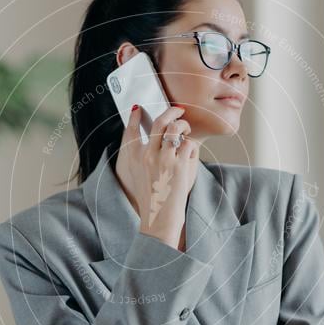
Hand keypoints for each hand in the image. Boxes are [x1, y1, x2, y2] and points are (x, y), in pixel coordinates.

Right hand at [115, 104, 199, 248]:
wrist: (159, 216)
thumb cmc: (153, 198)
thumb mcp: (142, 175)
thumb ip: (147, 156)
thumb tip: (162, 137)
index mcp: (135, 158)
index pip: (131, 130)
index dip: (134, 117)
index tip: (138, 108)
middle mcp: (147, 155)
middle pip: (158, 123)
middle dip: (170, 112)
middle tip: (178, 111)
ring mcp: (162, 159)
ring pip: (175, 129)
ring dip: (184, 126)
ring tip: (186, 130)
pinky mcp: (178, 165)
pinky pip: (189, 144)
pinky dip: (192, 146)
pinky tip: (190, 153)